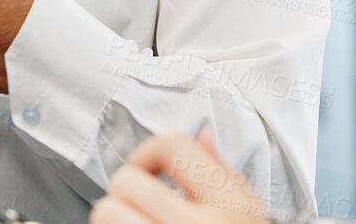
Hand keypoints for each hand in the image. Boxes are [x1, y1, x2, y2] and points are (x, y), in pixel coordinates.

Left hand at [91, 131, 269, 223]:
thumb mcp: (250, 216)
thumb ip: (224, 177)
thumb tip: (201, 139)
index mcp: (231, 205)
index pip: (172, 145)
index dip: (149, 153)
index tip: (148, 169)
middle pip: (125, 182)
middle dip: (127, 195)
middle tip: (140, 210)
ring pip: (106, 215)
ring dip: (116, 221)